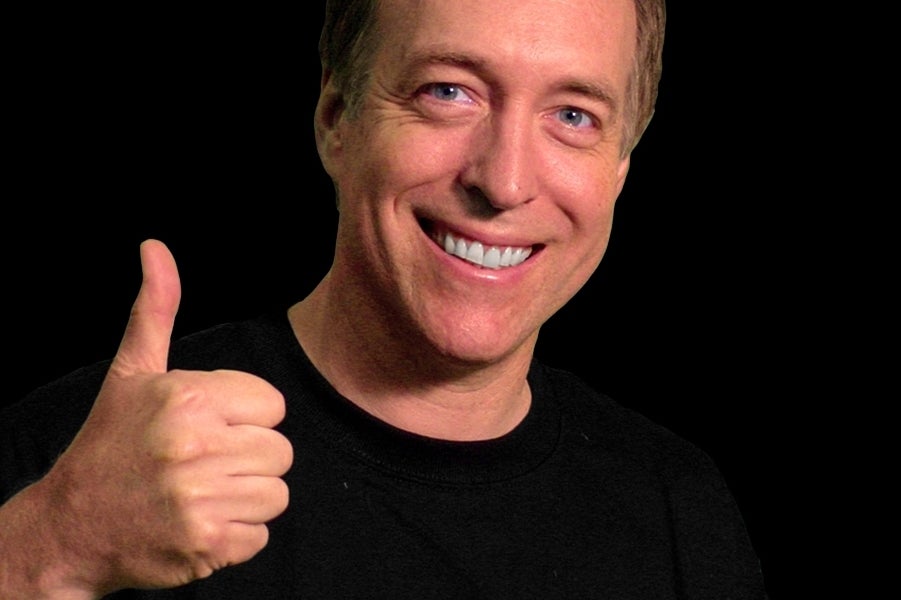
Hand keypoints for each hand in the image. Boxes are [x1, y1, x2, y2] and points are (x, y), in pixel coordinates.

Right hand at [36, 240, 293, 593]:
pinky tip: (199, 523)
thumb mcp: (131, 372)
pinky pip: (261, 535)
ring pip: (276, 494)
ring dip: (245, 498)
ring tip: (202, 492)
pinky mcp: (206, 545)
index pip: (273, 406)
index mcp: (187, 397)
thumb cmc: (111, 443)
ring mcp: (200, 499)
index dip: (246, 418)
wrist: (71, 525)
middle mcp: (195, 445)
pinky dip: (236, 537)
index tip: (210, 428)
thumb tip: (155, 247)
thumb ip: (155, 310)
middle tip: (204, 463)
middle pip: (280, 451)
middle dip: (248, 459)